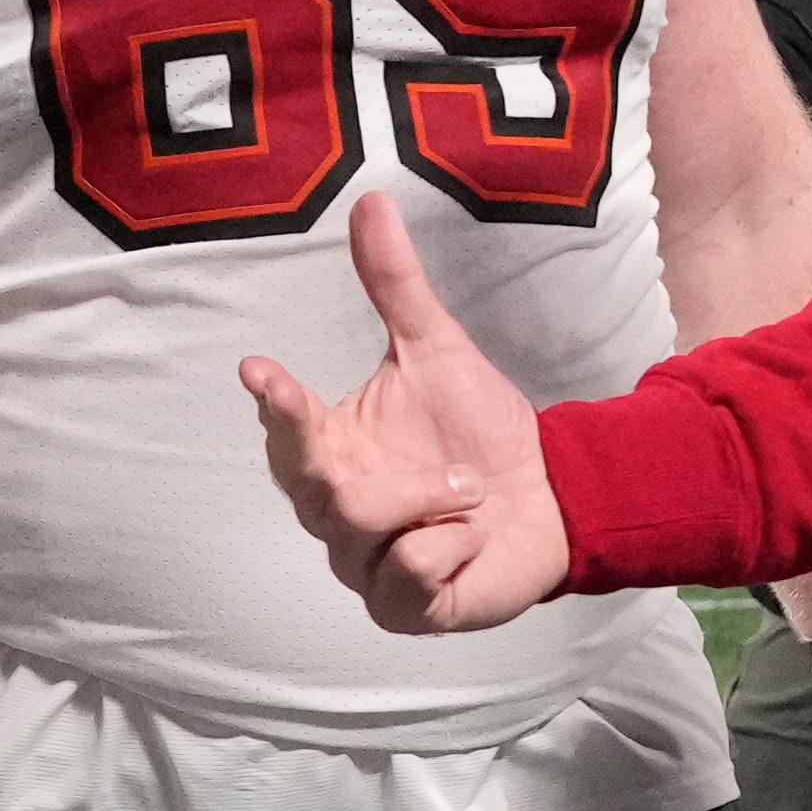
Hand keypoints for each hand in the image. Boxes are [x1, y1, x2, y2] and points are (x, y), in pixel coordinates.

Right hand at [239, 193, 573, 635]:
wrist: (551, 500)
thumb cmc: (479, 430)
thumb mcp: (439, 351)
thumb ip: (397, 286)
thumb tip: (371, 201)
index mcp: (332, 447)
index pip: (286, 425)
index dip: (274, 402)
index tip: (259, 369)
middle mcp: (334, 508)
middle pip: (313, 491)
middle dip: (369, 475)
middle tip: (455, 467)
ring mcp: (361, 564)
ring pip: (362, 530)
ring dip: (435, 502)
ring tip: (475, 492)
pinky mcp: (399, 609)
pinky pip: (408, 575)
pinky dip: (450, 546)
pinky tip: (470, 537)